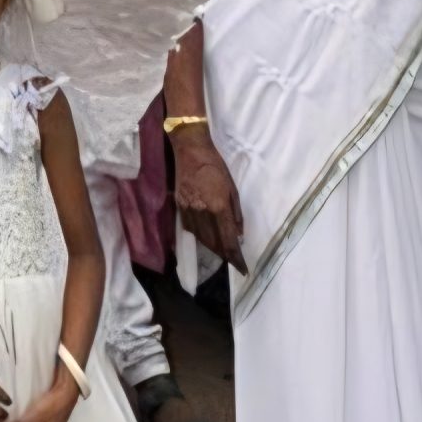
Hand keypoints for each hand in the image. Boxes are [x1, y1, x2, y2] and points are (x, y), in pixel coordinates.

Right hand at [172, 130, 248, 271]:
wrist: (190, 151)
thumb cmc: (216, 167)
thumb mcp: (233, 189)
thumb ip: (236, 214)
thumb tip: (238, 234)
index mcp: (219, 207)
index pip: (229, 240)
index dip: (236, 258)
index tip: (243, 269)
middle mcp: (202, 212)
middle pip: (213, 243)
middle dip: (224, 254)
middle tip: (233, 260)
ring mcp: (188, 210)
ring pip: (201, 238)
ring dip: (212, 247)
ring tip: (221, 250)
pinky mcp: (179, 207)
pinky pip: (190, 228)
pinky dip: (200, 235)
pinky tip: (206, 235)